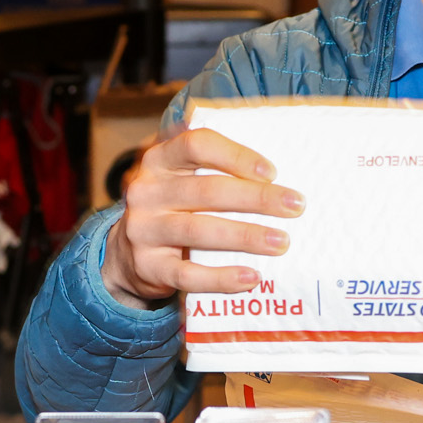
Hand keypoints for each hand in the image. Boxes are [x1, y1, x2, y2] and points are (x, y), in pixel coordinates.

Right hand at [104, 126, 304, 308]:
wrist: (127, 255)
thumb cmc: (173, 209)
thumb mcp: (180, 180)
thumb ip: (213, 169)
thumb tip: (277, 176)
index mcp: (159, 161)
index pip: (196, 145)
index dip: (235, 155)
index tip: (272, 171)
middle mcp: (146, 192)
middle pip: (205, 190)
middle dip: (256, 198)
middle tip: (295, 206)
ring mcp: (143, 230)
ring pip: (199, 230)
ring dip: (246, 236)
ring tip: (281, 242)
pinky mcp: (148, 267)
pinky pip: (188, 275)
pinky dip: (222, 277)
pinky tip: (251, 277)